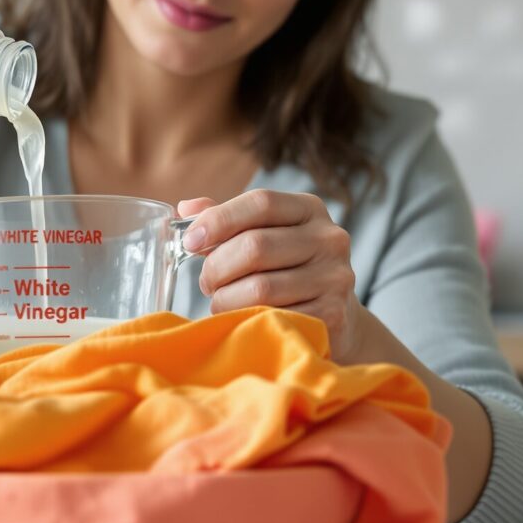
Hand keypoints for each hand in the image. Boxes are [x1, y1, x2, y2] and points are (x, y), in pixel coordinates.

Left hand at [179, 190, 367, 361]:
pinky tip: (244, 318)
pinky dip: (247, 320)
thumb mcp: (264, 235)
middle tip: (206, 282)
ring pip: (260, 287)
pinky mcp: (332, 314)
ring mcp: (335, 277)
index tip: (190, 240)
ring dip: (226, 299)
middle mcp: (329, 238)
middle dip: (217, 267)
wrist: (337, 317)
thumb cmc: (288, 270)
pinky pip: (274, 317)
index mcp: (309, 209)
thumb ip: (228, 221)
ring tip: (221, 302)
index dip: (219, 219)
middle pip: (255, 246)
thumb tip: (185, 208)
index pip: (260, 202)